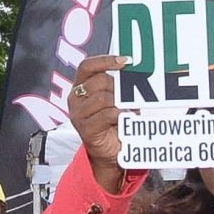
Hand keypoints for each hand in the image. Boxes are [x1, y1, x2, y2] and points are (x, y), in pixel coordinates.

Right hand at [67, 54, 128, 190]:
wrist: (110, 153)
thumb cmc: (114, 122)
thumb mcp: (116, 100)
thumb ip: (119, 86)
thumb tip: (138, 71)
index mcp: (80, 86)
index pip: (87, 66)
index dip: (105, 60)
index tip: (126, 61)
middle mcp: (75, 98)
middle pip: (98, 81)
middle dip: (119, 87)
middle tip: (132, 95)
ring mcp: (78, 114)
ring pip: (103, 98)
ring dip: (121, 103)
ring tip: (131, 110)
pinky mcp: (85, 129)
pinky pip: (106, 115)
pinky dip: (120, 115)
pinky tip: (126, 118)